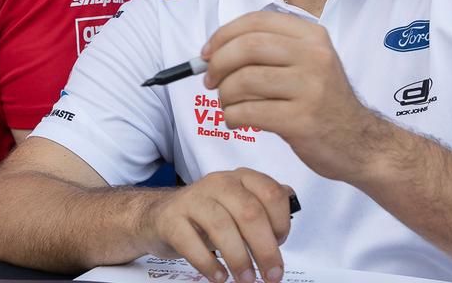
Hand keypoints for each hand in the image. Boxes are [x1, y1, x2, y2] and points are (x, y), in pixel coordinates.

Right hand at [141, 167, 292, 282]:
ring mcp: (193, 199)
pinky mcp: (171, 219)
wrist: (160, 216)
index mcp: (241, 178)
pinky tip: (219, 276)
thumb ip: (264, 205)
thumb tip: (290, 211)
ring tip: (247, 279)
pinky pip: (190, 242)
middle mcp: (218, 183)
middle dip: (265, 249)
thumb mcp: (238, 205)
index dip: (282, 222)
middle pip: (249, 213)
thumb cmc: (207, 215)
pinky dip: (208, 264)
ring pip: (221, 226)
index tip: (281, 244)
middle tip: (271, 274)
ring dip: (238, 258)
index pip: (271, 193)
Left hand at [203, 11, 386, 180]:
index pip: (256, 22)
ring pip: (244, 80)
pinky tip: (237, 120)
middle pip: (247, 47)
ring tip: (228, 105)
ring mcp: (310, 88)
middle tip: (210, 80)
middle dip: (218, 64)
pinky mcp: (301, 120)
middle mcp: (314, 57)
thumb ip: (269, 51)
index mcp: (313, 36)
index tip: (207, 53)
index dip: (223, 35)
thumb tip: (214, 51)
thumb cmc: (322, 103)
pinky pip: (248, 111)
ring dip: (225, 95)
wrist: (359, 143)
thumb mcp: (309, 63)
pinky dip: (232, 116)